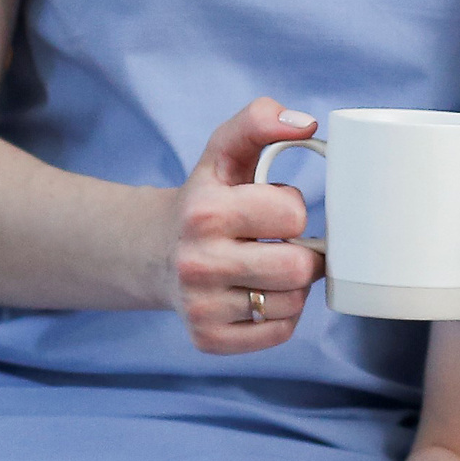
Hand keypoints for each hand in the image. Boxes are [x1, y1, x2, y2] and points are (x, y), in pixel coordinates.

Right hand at [167, 99, 327, 353]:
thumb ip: (260, 120)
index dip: (293, 209)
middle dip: (303, 253)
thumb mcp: (224, 152)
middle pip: (298, 268)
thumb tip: (305, 124)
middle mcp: (197, 262)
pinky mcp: (208, 339)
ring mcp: (201, 306)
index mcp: (205, 211)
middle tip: (285, 244)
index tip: (274, 209)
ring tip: (269, 267)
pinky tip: (259, 294)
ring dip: (293, 285)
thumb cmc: (206, 198)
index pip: (293, 214)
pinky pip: (279, 333)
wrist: (155, 252)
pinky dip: (281, 315)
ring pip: (292, 303)